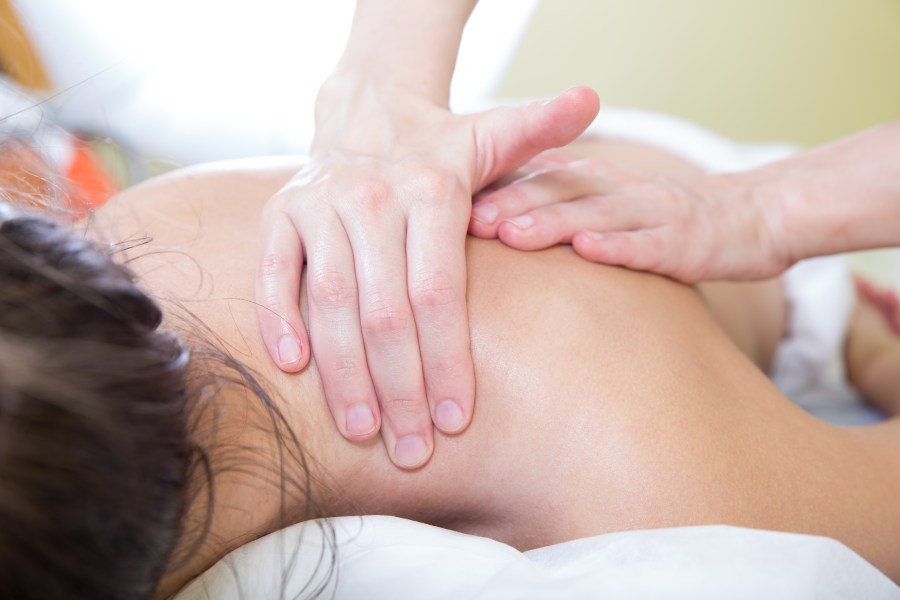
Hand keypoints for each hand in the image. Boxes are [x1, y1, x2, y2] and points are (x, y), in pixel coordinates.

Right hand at [256, 86, 598, 468]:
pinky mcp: (279, 216)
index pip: (440, 290)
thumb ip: (539, 127)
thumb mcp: (492, 133)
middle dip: (400, 387)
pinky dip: (278, 320)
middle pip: (385, 310)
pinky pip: (272, 274)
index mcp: (430, 190)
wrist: (366, 112)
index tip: (457, 419)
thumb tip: (592, 98)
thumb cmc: (440, 147)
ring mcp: (319, 206)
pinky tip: (296, 369)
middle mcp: (371, 198)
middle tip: (412, 449)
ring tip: (364, 432)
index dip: (449, 359)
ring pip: (330, 303)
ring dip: (344, 374)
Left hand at [469, 153, 788, 281]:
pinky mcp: (689, 243)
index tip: (452, 206)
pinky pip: (651, 244)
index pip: (542, 180)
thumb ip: (570, 209)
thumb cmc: (675, 221)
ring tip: (510, 234)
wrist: (758, 217)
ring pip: (597, 215)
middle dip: (511, 205)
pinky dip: (619, 247)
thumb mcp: (618, 207)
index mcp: (602, 185)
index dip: (498, 190)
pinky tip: (590, 251)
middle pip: (559, 194)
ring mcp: (656, 215)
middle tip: (465, 220)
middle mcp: (623, 192)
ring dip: (551, 224)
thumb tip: (510, 221)